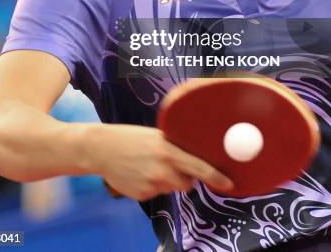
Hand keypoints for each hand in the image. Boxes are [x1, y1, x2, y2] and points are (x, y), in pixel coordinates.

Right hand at [90, 124, 234, 200]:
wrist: (101, 149)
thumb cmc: (131, 138)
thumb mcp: (156, 136)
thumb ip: (174, 147)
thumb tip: (195, 155)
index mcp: (168, 151)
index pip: (199, 167)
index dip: (216, 177)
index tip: (229, 184)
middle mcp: (161, 169)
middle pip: (187, 183)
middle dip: (184, 178)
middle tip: (170, 164)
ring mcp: (151, 184)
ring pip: (170, 188)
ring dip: (166, 180)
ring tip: (149, 165)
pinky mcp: (141, 195)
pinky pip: (155, 193)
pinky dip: (151, 185)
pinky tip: (138, 172)